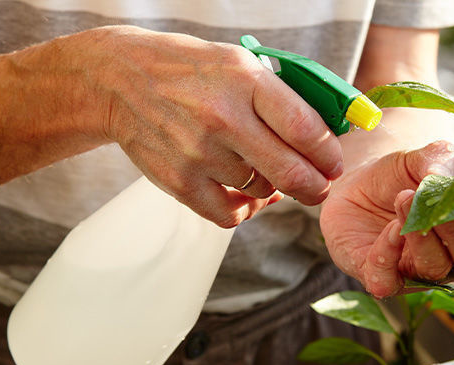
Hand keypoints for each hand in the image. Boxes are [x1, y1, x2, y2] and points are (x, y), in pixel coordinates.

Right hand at [82, 26, 342, 226]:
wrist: (119, 79)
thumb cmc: (189, 70)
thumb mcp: (239, 61)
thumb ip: (282, 95)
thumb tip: (326, 133)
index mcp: (246, 80)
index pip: (306, 129)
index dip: (329, 154)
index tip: (333, 163)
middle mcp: (223, 117)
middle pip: (291, 172)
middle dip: (316, 187)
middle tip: (320, 187)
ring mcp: (198, 153)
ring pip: (262, 190)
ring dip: (274, 188)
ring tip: (268, 173)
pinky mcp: (178, 181)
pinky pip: (229, 214)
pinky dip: (245, 209)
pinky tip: (247, 194)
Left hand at [320, 141, 453, 297]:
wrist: (352, 189)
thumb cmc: (397, 177)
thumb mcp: (419, 159)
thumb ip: (439, 159)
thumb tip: (442, 176)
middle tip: (432, 197)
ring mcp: (421, 272)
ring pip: (436, 268)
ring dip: (420, 235)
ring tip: (403, 198)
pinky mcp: (385, 280)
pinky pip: (389, 282)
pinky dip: (388, 255)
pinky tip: (387, 229)